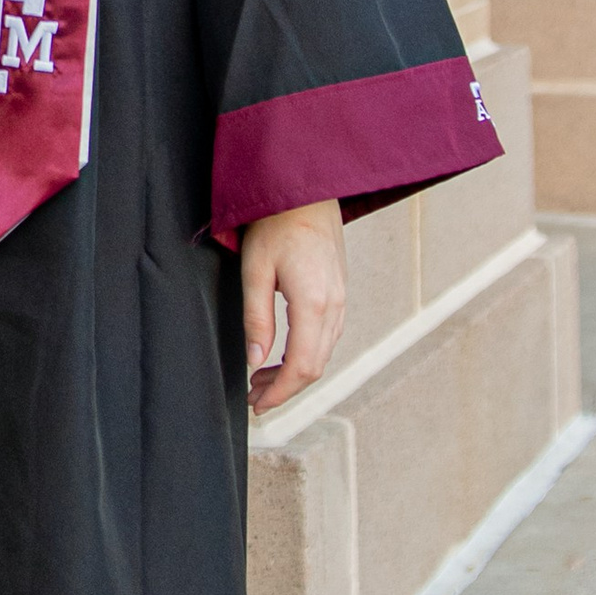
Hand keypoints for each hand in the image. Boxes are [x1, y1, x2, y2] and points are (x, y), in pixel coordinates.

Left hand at [241, 200, 345, 414]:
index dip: (280, 393)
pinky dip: (307, 353)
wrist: (306, 188)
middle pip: (316, 365)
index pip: (302, 367)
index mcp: (314, 304)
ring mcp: (342, 298)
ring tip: (261, 379)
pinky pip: (328, 335)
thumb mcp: (254, 271)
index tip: (256, 405)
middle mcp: (335, 305)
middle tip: (253, 397)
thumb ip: (256, 319)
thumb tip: (255, 361)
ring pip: (324, 352)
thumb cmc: (275, 223)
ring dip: (294, 372)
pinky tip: (283, 353)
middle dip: (284, 388)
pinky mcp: (340, 291)